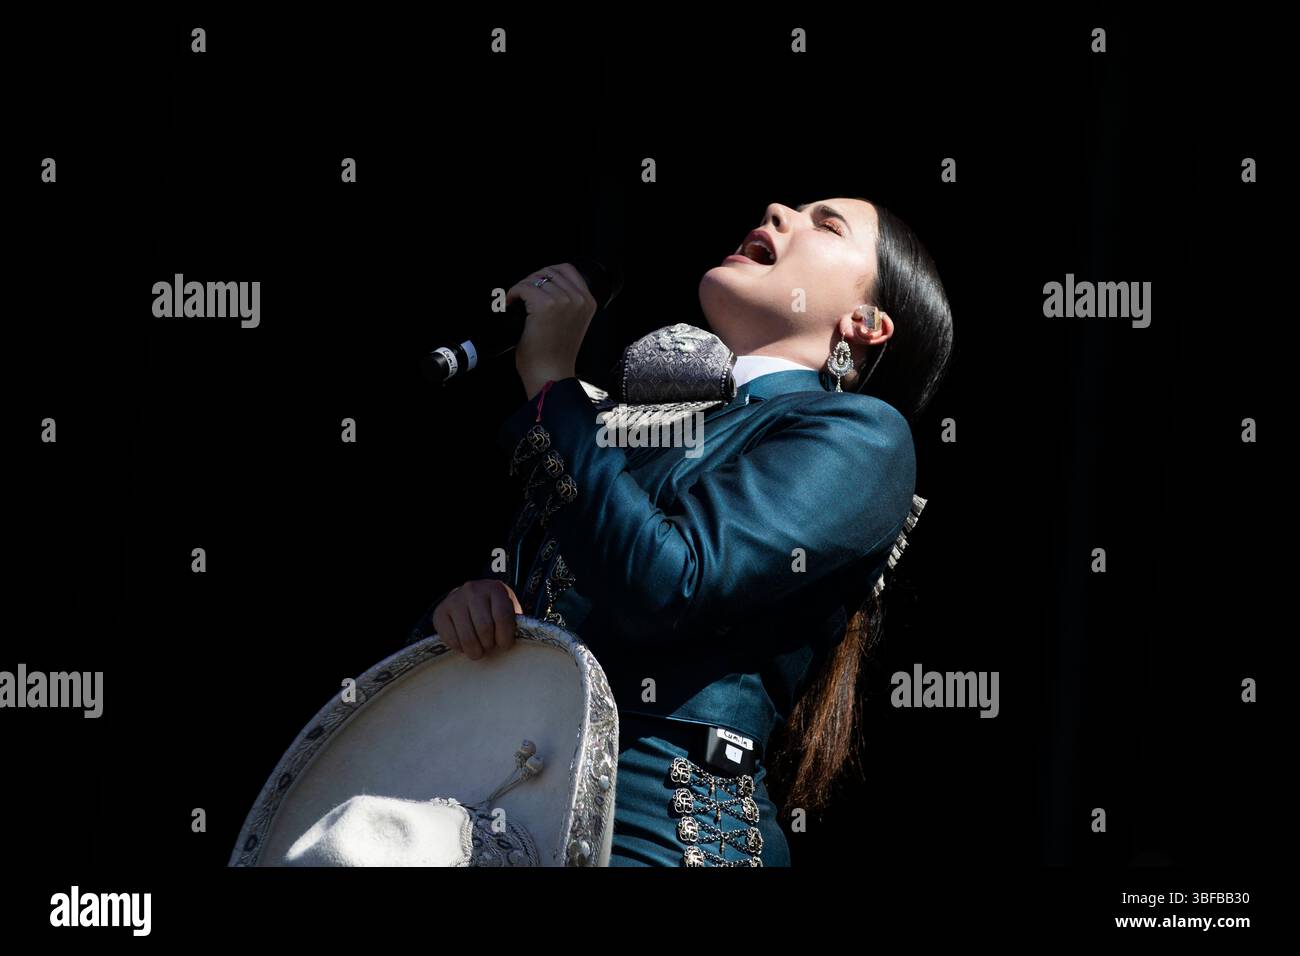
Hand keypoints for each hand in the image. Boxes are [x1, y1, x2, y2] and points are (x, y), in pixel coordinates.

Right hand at [431, 579, 523, 659]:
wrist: (468, 598)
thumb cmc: (493, 609)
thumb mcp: (507, 609)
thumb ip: (511, 623)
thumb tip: (508, 646)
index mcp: (495, 589)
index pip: (502, 616)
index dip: (505, 637)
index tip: (504, 645)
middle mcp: (472, 590)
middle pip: (484, 628)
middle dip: (489, 644)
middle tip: (489, 647)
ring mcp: (454, 600)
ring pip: (467, 636)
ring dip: (475, 650)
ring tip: (478, 650)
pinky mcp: (440, 612)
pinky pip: (451, 639)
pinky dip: (460, 648)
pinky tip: (464, 644)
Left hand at [506, 263, 597, 396]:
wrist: (551, 375)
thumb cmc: (556, 356)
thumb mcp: (572, 324)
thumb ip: (568, 304)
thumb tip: (545, 287)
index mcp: (588, 302)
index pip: (567, 269)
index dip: (548, 274)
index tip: (536, 284)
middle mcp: (579, 298)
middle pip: (550, 271)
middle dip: (532, 280)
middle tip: (521, 294)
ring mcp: (563, 300)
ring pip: (535, 279)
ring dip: (521, 288)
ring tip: (514, 301)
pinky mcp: (545, 305)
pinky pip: (523, 287)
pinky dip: (512, 294)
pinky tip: (509, 304)